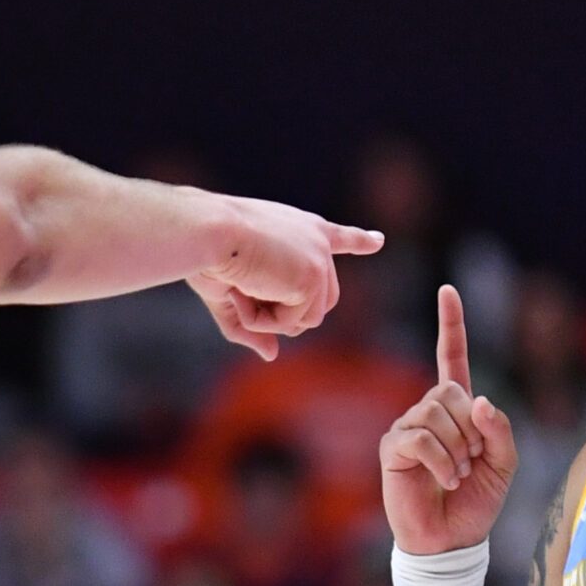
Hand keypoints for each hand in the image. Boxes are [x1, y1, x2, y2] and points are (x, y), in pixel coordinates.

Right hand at [185, 198, 382, 360]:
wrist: (208, 231)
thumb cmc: (209, 252)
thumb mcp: (231, 292)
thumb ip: (253, 325)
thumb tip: (272, 356)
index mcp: (300, 229)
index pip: (337, 237)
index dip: (358, 241)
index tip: (377, 241)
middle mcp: (317, 241)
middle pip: (319, 302)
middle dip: (282, 315)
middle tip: (239, 295)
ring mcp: (320, 260)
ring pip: (307, 319)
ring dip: (267, 319)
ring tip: (238, 292)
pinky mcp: (313, 278)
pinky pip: (290, 323)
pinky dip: (260, 320)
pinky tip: (242, 292)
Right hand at [380, 285, 519, 553]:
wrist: (451, 541)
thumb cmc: (476, 502)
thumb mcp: (504, 464)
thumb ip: (499, 429)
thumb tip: (477, 399)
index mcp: (457, 409)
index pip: (451, 357)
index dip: (451, 325)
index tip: (447, 290)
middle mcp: (429, 412)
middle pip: (451, 392)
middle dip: (471, 429)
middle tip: (472, 462)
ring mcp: (408, 428)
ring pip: (436, 413)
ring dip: (458, 449)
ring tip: (458, 476)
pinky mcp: (394, 449)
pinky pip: (420, 438)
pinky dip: (442, 461)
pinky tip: (445, 480)